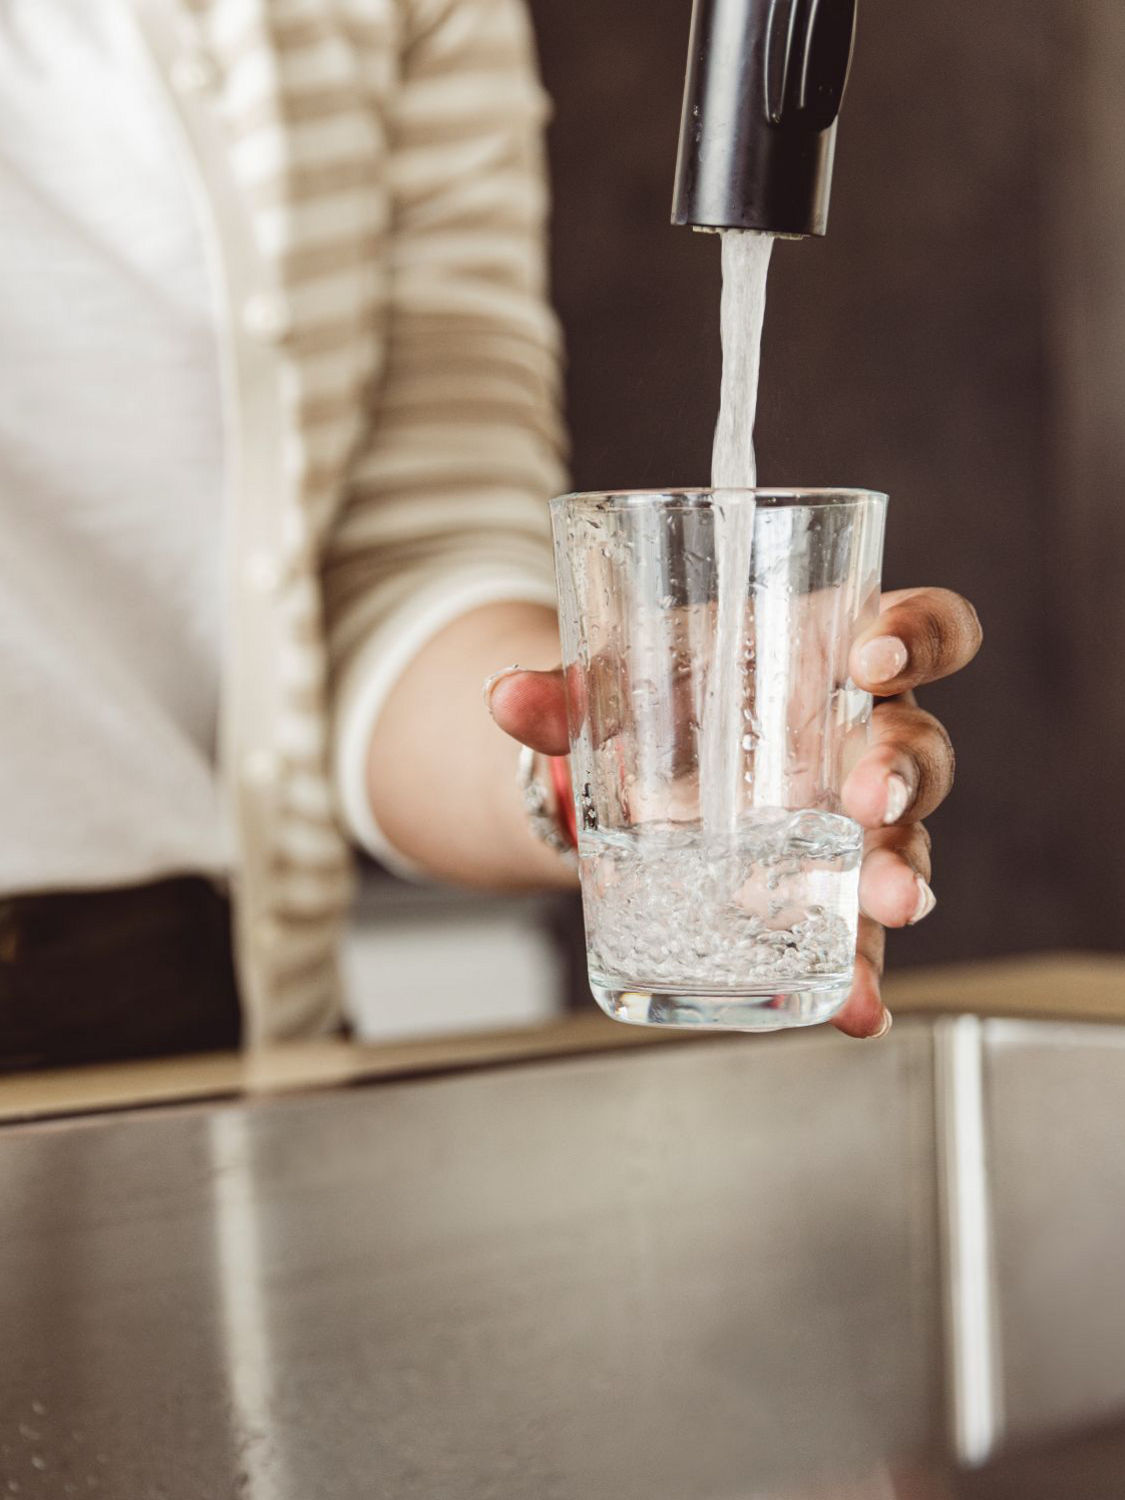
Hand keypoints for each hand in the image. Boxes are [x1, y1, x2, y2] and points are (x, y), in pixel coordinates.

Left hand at [488, 586, 981, 1039]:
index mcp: (831, 654)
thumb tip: (505, 696)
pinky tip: (857, 1010)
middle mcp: (860, 739)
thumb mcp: (618, 685)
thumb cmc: (664, 698)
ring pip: (907, 844)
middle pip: (921, 745)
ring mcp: (851, 825)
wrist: (640, 770)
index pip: (920, 627)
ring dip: (903, 877)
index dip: (919, 635)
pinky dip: (862, 975)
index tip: (873, 657)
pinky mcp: (823, 895)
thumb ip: (564, 691)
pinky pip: (858, 937)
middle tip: (867, 799)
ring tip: (890, 909)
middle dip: (904, 772)